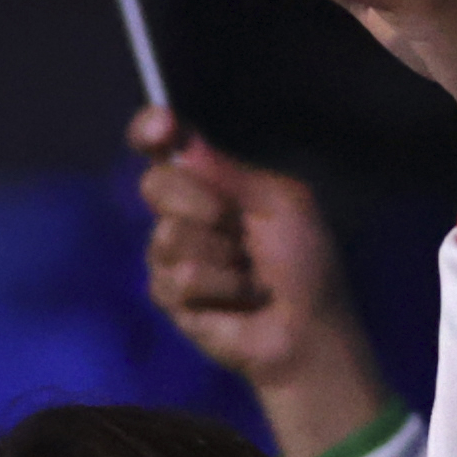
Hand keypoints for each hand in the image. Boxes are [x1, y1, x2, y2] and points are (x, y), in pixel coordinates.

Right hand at [130, 110, 393, 456]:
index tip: (162, 128)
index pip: (162, 144)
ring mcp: (171, 253)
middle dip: (202, 203)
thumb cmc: (305, 262)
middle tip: (239, 226)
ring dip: (221, 256)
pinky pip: (178, 278)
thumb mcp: (282, 203)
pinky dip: (218, 287)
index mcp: (211, 180)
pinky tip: (237, 299)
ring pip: (168, 235)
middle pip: (155, 184)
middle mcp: (184, 210)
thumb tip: (181, 141)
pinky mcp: (167, 294)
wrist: (305, 328)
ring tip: (248, 273)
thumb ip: (231, 172)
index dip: (150, 130)